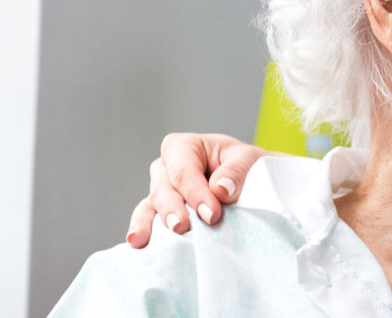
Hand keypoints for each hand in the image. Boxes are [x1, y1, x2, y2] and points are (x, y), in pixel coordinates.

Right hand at [126, 133, 269, 247]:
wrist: (251, 183)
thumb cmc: (246, 166)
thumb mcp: (249, 159)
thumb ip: (236, 171)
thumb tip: (220, 189)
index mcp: (185, 147)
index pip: (184, 169)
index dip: (194, 191)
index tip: (212, 214)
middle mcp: (167, 167)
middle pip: (163, 187)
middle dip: (171, 208)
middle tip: (181, 228)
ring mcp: (161, 190)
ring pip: (151, 204)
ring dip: (149, 223)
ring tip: (144, 240)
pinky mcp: (160, 212)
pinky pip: (147, 220)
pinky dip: (143, 231)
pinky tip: (139, 244)